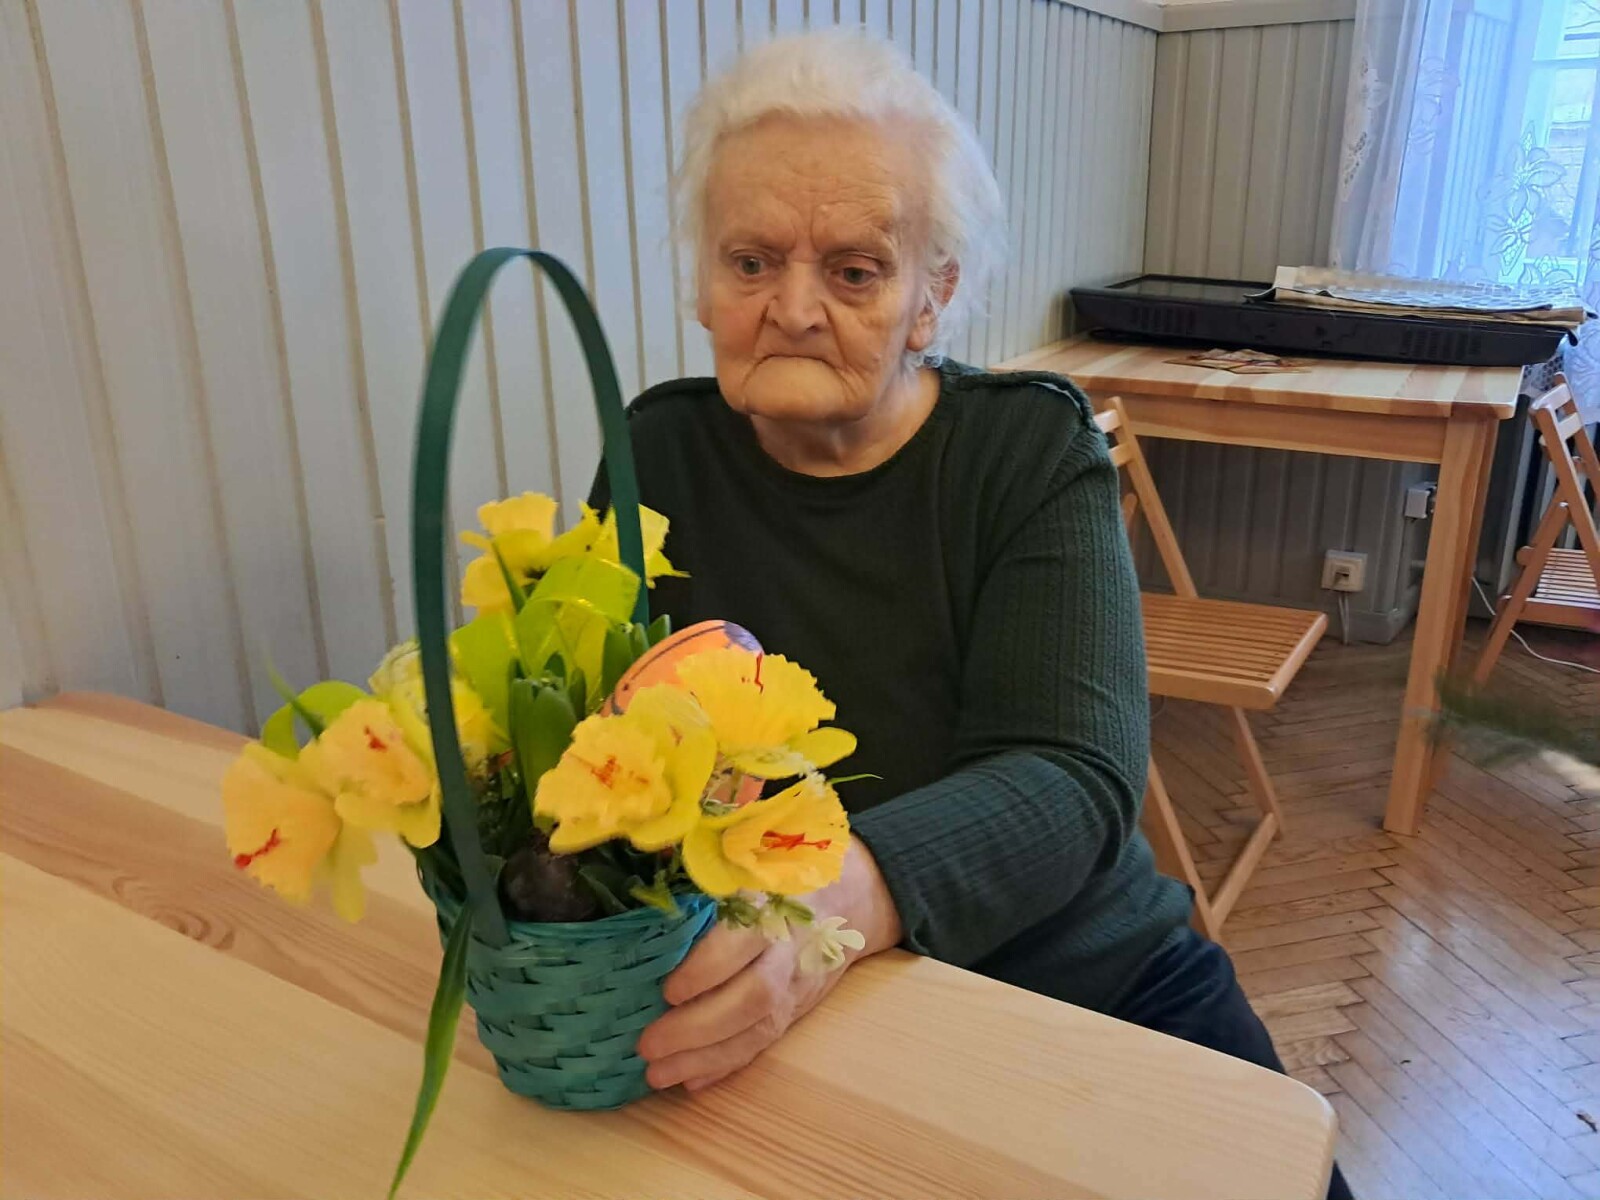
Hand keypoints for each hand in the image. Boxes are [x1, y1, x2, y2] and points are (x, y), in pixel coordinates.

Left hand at [637, 839, 900, 1092]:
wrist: (848, 897)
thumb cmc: (783, 869)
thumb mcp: (754, 851)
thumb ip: (708, 856)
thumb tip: (649, 847)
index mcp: (776, 904)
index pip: (746, 942)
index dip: (707, 969)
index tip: (667, 988)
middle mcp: (790, 949)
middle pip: (754, 997)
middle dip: (698, 1027)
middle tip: (646, 1043)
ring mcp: (796, 985)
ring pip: (758, 1029)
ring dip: (705, 1057)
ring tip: (656, 1074)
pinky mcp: (796, 1010)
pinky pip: (763, 1044)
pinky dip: (725, 1066)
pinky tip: (688, 1080)